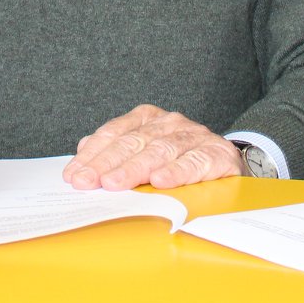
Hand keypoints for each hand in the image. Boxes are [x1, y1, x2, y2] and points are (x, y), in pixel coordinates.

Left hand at [63, 104, 241, 190]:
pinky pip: (195, 162)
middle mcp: (171, 123)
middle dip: (107, 163)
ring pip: (161, 150)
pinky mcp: (218, 154)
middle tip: (88, 182)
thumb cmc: (180, 161)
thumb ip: (116, 152)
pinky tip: (161, 181)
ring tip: (115, 183)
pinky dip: (177, 172)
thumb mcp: (145, 153)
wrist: (229, 163)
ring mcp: (195, 136)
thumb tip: (83, 155)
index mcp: (148, 119)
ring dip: (135, 168)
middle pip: (134, 142)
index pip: (114, 134)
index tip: (74, 176)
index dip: (93, 155)